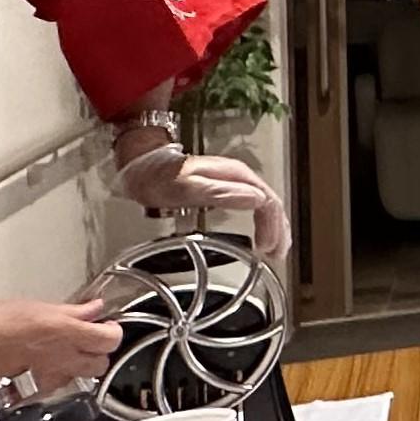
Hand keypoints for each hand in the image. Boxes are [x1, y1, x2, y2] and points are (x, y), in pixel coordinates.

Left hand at [117, 146, 291, 258]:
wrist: (140, 165)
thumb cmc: (158, 176)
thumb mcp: (186, 188)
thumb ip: (221, 193)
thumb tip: (255, 199)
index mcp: (235, 175)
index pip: (267, 202)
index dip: (272, 227)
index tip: (267, 249)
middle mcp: (237, 177)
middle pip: (270, 204)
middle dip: (278, 231)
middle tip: (278, 255)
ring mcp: (232, 182)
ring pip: (264, 205)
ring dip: (273, 228)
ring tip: (274, 249)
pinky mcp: (224, 188)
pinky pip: (253, 206)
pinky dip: (261, 223)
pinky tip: (259, 234)